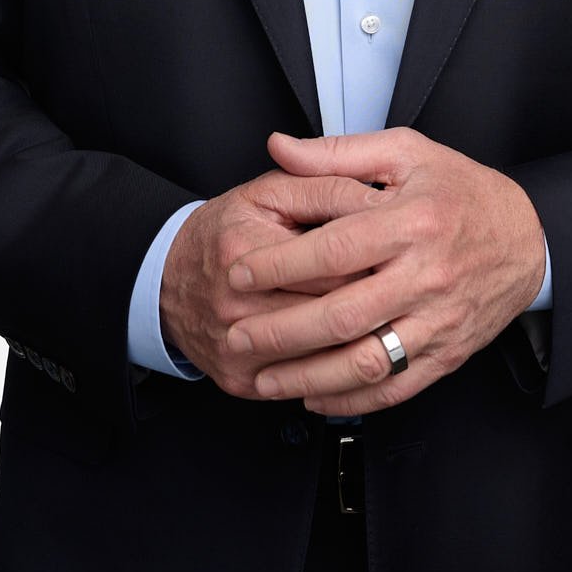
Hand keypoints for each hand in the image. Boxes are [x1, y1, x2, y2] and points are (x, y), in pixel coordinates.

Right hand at [159, 169, 384, 398]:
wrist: (167, 284)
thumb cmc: (224, 233)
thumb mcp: (269, 193)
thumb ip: (325, 187)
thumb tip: (380, 200)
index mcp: (244, 251)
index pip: (333, 263)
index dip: (378, 259)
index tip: (403, 254)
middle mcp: (236, 307)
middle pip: (333, 315)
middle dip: (378, 303)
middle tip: (404, 290)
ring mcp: (238, 352)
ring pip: (326, 357)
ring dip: (364, 341)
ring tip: (388, 319)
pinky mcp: (242, 382)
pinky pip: (306, 384)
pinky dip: (337, 370)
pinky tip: (357, 350)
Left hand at [222, 127, 545, 414]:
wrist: (528, 238)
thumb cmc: (461, 192)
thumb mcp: (406, 153)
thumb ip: (337, 153)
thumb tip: (278, 146)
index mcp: (412, 222)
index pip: (335, 250)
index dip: (281, 265)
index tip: (239, 273)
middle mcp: (427, 276)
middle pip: (343, 315)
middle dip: (281, 332)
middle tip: (237, 335)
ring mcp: (438, 321)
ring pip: (366, 362)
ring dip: (308, 377)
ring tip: (265, 378)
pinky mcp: (446, 353)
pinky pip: (394, 387)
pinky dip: (350, 399)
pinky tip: (314, 396)